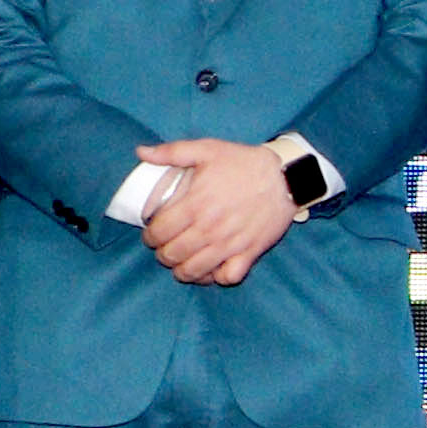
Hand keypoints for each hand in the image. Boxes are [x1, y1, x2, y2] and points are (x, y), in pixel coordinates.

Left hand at [131, 138, 298, 289]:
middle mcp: (210, 229)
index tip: (152, 233)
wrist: (285, 177)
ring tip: (182, 262)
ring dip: (182, 270)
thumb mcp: (207, 149)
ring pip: (195, 270)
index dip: (150, 236)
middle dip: (163, 254)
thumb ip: (172, 152)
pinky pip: (228, 277)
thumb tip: (141, 152)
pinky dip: (215, 277)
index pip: (159, 232)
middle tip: (165, 248)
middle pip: (172, 255)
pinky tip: (211, 269)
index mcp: (195, 205)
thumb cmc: (244, 163)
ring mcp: (230, 244)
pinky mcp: (250, 253)